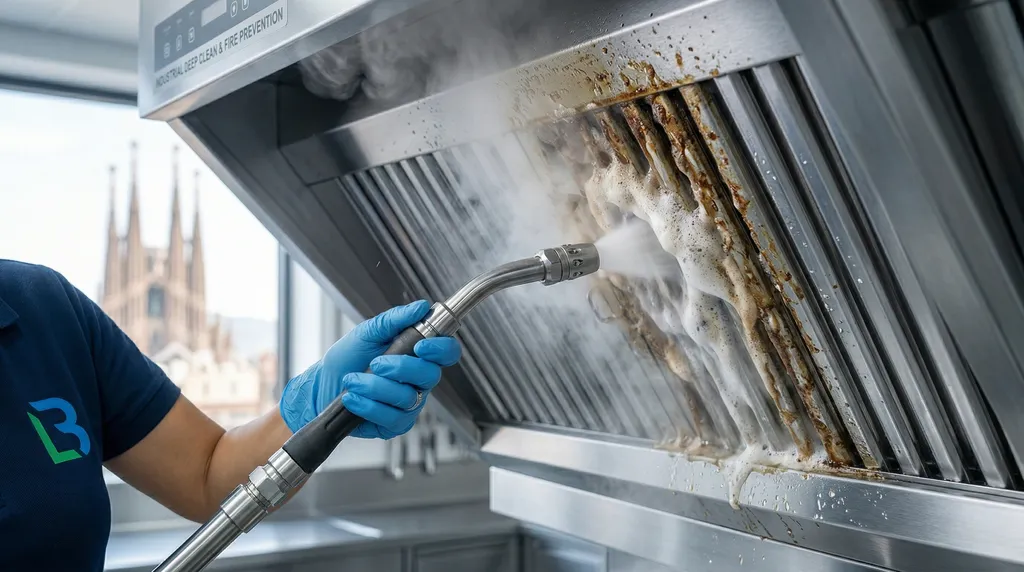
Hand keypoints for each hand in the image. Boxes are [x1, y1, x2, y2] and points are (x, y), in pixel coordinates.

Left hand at [279, 300, 460, 438]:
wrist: (321, 387)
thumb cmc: (346, 359)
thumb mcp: (367, 332)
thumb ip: (394, 319)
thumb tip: (420, 307)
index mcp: (417, 354)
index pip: (447, 352)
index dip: (440, 349)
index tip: (420, 345)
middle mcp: (418, 380)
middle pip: (430, 376)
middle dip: (400, 368)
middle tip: (376, 363)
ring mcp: (409, 404)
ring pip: (407, 397)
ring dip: (374, 387)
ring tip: (353, 380)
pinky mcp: (395, 424)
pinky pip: (392, 417)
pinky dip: (368, 405)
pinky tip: (353, 398)